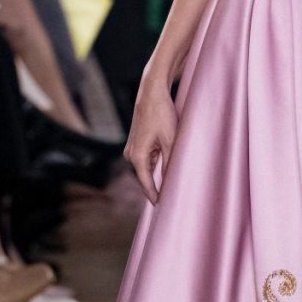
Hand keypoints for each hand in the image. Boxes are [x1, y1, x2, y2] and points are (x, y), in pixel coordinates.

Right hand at [125, 71, 179, 204]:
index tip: (163, 208)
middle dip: (157, 187)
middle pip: (145, 178)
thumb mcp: (171, 141)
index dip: (155, 197)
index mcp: (137, 157)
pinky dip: (155, 164)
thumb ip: (170, 163)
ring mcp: (132, 148)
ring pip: (146, 168)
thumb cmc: (162, 115)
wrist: (151, 94)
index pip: (147, 184)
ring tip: (171, 185)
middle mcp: (130, 154)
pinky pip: (146, 159)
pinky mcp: (136, 143)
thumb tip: (171, 181)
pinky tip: (166, 166)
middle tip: (170, 200)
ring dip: (157, 175)